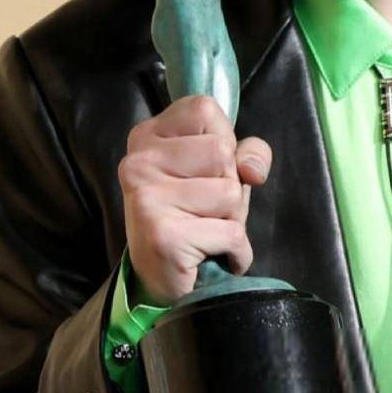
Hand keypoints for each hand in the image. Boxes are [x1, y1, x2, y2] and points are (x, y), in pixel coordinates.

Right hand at [119, 94, 271, 306]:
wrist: (160, 283)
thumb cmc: (192, 220)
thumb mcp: (221, 174)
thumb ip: (246, 154)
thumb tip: (252, 168)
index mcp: (146, 137)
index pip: (203, 109)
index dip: (223, 141)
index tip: (203, 171)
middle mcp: (138, 163)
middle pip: (221, 152)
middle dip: (229, 187)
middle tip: (203, 211)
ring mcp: (147, 198)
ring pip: (230, 192)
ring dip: (231, 220)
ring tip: (204, 232)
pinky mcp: (163, 235)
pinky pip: (232, 233)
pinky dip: (235, 251)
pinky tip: (210, 256)